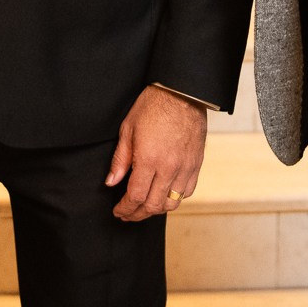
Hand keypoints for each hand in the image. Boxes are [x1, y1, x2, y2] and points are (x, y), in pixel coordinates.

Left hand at [106, 86, 206, 221]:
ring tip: (144, 207)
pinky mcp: (196, 164)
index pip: (135, 196)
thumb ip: (120, 160)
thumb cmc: (153, 106)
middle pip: (153, 205)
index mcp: (149, 159)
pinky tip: (164, 194)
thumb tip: (111, 182)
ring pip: (172, 203)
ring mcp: (185, 167)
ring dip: (156, 209)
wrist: (182, 93)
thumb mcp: (128, 129)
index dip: (125, 208)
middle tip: (127, 213)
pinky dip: (175, 198)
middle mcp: (169, 167)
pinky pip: (187, 191)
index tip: (118, 211)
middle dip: (137, 214)